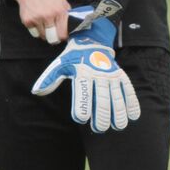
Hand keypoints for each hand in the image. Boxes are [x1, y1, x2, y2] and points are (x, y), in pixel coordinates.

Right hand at [8, 0, 69, 43]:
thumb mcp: (62, 1)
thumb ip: (67, 15)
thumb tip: (72, 28)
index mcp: (60, 11)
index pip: (63, 34)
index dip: (62, 37)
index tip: (61, 36)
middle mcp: (49, 16)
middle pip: (52, 39)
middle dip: (53, 38)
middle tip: (52, 34)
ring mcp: (37, 19)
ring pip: (42, 36)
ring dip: (43, 32)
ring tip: (43, 22)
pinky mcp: (27, 21)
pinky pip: (34, 33)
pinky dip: (35, 29)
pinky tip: (36, 19)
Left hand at [31, 7, 140, 132]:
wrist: (92, 40)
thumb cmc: (73, 58)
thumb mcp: (60, 65)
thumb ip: (49, 79)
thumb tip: (36, 91)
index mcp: (82, 73)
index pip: (82, 93)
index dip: (81, 107)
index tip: (80, 119)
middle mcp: (98, 74)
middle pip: (102, 99)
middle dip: (101, 116)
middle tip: (99, 129)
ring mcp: (112, 75)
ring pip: (117, 97)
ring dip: (118, 113)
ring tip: (118, 126)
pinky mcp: (121, 76)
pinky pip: (128, 90)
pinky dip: (132, 103)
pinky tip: (133, 116)